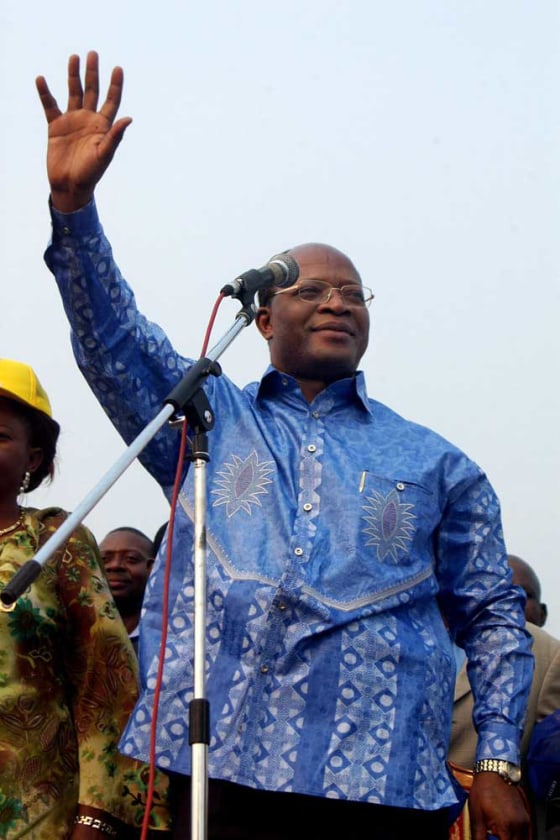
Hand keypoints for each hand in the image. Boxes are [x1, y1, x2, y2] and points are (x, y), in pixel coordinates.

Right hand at [36, 50, 131, 212]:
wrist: (70, 186)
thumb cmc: (91, 174)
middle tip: (93, 53)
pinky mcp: (55, 127)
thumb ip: (115, 136)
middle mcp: (88, 120)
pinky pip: (50, 106)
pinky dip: (45, 93)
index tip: (118, 68)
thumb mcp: (104, 154)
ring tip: (74, 57)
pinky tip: (41, 79)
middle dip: (93, 73)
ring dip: (73, 76)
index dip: (115, 85)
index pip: (111, 101)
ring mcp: (72, 122)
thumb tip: (129, 118)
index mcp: (103, 126)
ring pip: (73, 93)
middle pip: (92, 91)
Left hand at [468, 773, 531, 838]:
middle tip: (495, 834)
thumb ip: (479, 835)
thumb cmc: (484, 789)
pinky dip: (518, 835)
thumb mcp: (476, 814)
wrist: (494, 772)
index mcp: (507, 826)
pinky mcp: (526, 815)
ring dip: (512, 839)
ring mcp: (525, 819)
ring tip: (500, 832)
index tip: (493, 838)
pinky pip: (526, 833)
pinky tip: (507, 830)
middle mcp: (519, 824)